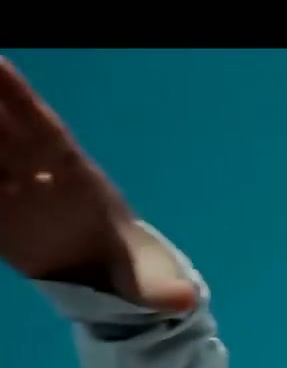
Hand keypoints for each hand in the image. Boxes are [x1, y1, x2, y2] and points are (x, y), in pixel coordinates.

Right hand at [0, 57, 195, 312]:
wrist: (112, 278)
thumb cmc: (131, 271)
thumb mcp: (147, 285)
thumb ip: (162, 291)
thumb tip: (186, 302)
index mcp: (80, 181)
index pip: (46, 134)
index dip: (22, 101)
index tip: (0, 65)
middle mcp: (46, 174)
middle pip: (8, 129)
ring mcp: (20, 186)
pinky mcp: (3, 206)